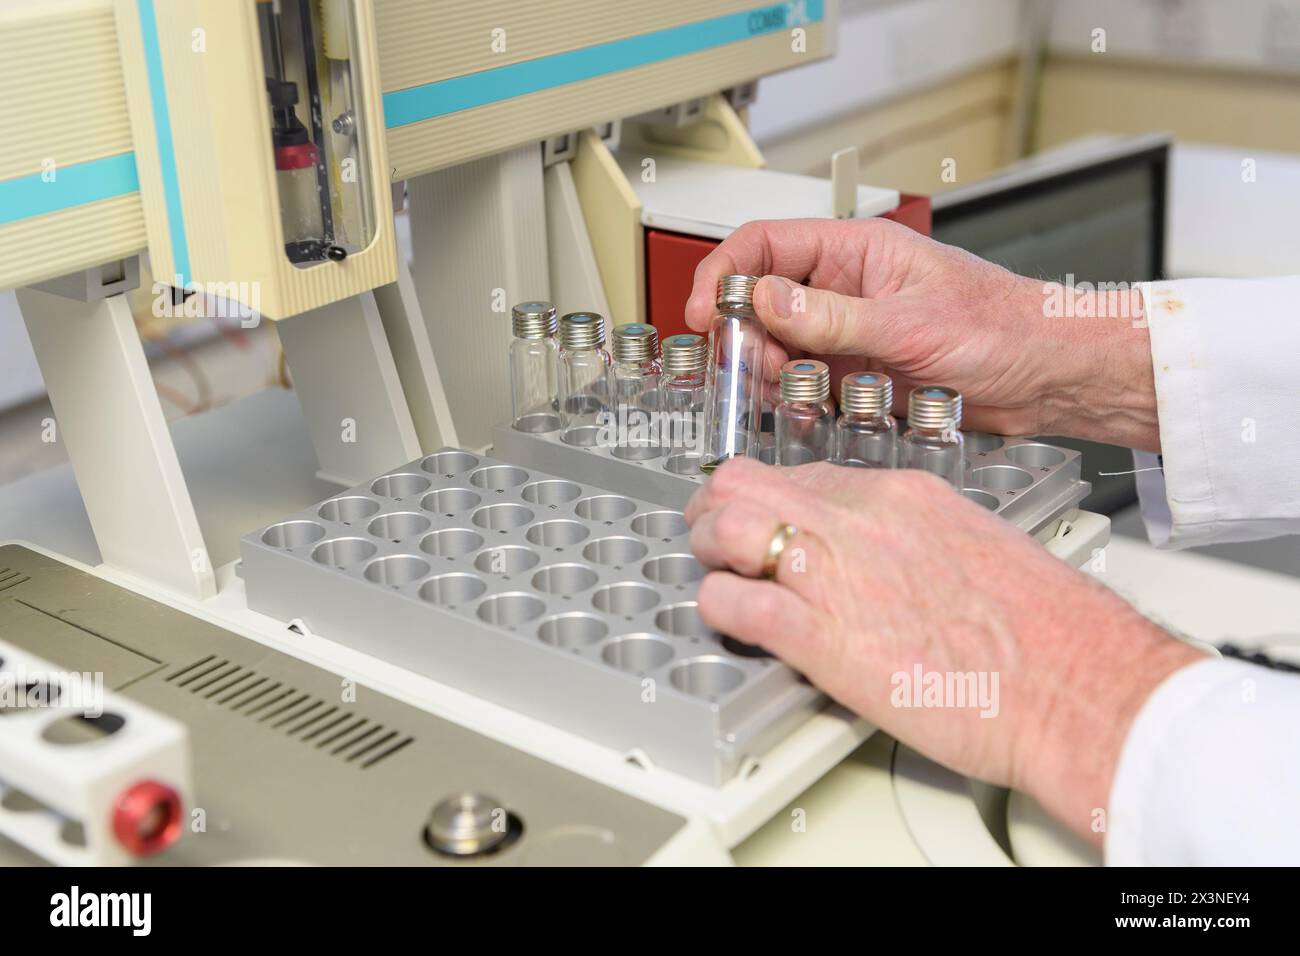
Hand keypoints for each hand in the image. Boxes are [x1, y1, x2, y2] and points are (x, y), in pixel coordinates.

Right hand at [685, 218, 1159, 452]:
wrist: (1049, 376)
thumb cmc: (1003, 327)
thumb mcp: (912, 324)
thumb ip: (834, 318)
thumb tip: (765, 300)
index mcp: (855, 251)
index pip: (764, 244)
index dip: (723, 274)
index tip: (703, 314)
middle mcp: (844, 289)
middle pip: (759, 302)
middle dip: (747, 338)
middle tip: (756, 369)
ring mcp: (849, 333)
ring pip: (778, 348)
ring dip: (772, 374)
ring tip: (796, 392)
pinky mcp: (858, 374)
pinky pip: (806, 384)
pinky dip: (799, 400)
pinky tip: (814, 410)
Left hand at [685, 458, 1200, 841]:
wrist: (1075, 683)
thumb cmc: (1045, 631)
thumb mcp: (974, 549)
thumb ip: (912, 543)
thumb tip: (880, 562)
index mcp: (900, 495)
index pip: (802, 474)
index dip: (768, 498)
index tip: (760, 519)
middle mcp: (859, 520)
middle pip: (746, 482)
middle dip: (716, 509)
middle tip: (714, 540)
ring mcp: (835, 572)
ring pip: (727, 527)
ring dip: (708, 552)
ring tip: (717, 574)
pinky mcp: (821, 637)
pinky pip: (735, 604)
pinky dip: (718, 610)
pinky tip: (730, 622)